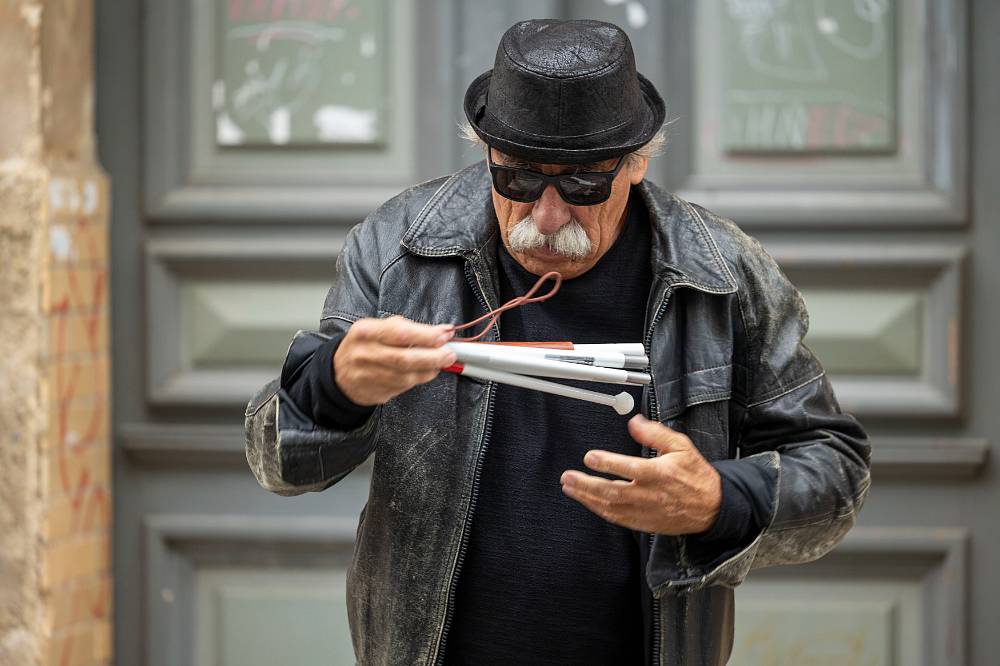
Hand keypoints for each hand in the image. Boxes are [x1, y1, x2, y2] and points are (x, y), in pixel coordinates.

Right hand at [333, 316, 456, 405]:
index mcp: (365, 332)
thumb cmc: (363, 346)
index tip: (445, 334)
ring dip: (429, 370)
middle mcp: (365, 354)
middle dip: (434, 356)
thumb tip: (437, 331)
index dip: (427, 335)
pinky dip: (419, 379)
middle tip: (450, 354)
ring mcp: (369, 376)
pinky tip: (426, 372)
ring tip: (441, 363)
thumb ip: (403, 327)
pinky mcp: (376, 392)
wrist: (338, 373)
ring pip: (407, 376)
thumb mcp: (375, 328)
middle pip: (406, 358)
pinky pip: (403, 387)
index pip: (400, 333)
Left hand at [560, 414, 721, 534]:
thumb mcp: (681, 446)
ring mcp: (646, 511)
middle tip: (568, 477)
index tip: (589, 457)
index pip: (629, 469)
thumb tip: (634, 422)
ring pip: (611, 507)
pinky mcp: (645, 523)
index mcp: (660, 474)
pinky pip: (618, 518)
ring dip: (588, 498)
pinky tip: (589, 502)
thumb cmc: (695, 475)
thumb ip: (655, 434)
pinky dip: (601, 510)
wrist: (712, 507)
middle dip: (587, 484)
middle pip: (613, 491)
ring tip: (570, 487)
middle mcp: (651, 495)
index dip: (608, 463)